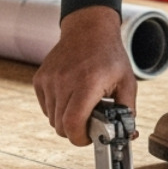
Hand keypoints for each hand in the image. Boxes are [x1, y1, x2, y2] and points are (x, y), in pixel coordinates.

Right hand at [33, 6, 137, 145]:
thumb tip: (127, 134)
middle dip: (75, 131)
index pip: (72, 124)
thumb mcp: (127, 82)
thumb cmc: (110, 57)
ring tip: (81, 105)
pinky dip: (56, 109)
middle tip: (89, 121)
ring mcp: (49, 80)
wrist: (89, 30)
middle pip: (60, 127)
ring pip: (52, 119)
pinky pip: (46, 107)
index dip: (80, 138)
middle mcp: (64, 82)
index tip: (90, 135)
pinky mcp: (40, 79)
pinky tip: (70, 96)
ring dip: (65, 119)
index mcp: (87, 84)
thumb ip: (127, 111)